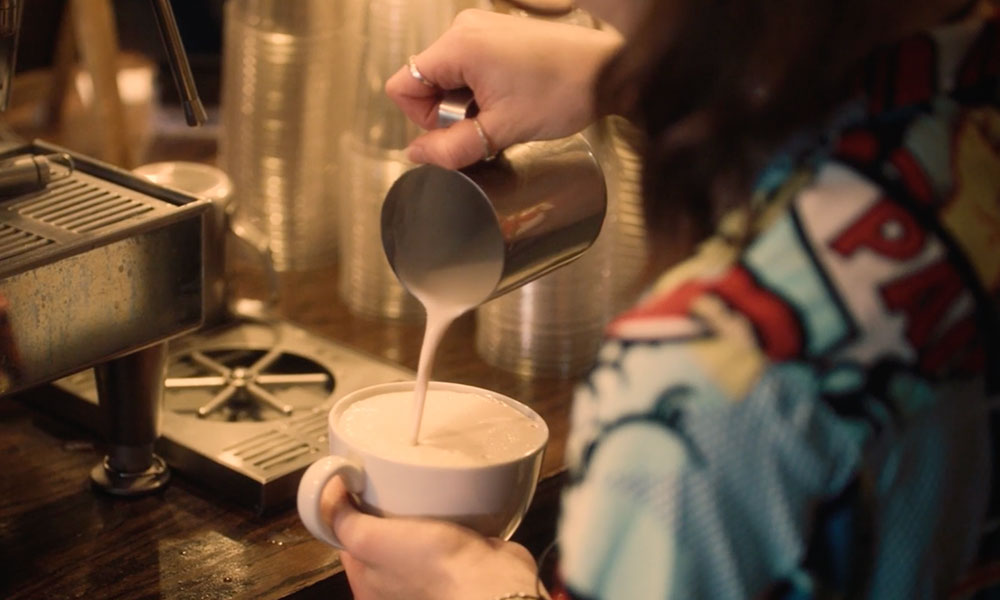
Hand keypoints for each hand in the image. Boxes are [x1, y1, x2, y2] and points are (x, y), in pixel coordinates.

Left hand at [321, 477, 547, 599]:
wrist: (488, 582)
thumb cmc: (429, 569)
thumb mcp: (368, 541)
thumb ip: (342, 519)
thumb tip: (327, 491)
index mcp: (369, 585)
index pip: (348, 539)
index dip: (348, 510)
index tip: (355, 484)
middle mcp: (397, 583)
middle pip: (382, 533)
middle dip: (386, 506)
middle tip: (391, 478)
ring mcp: (429, 571)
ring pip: (415, 530)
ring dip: (419, 508)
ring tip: (421, 483)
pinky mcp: (460, 558)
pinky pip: (447, 529)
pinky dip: (448, 513)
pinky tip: (449, 498)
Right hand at [385, 9, 621, 168]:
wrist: (609, 71)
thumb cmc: (564, 92)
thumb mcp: (502, 130)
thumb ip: (452, 148)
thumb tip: (415, 155)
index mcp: (458, 46)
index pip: (403, 85)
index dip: (421, 118)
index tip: (457, 130)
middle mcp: (464, 28)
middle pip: (425, 80)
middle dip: (447, 111)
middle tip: (488, 123)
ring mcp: (481, 27)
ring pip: (447, 75)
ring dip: (466, 102)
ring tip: (502, 111)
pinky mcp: (496, 32)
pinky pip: (468, 65)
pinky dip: (479, 89)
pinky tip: (508, 99)